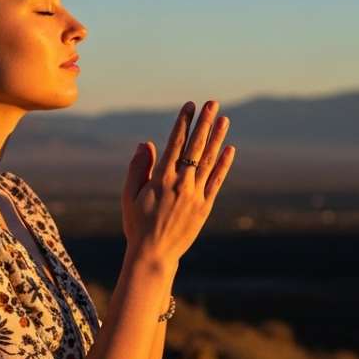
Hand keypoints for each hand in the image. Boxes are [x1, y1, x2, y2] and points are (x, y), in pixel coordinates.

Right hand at [121, 100, 235, 262]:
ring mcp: (195, 195)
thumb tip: (145, 143)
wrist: (154, 254)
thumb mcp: (129, 196)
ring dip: (217, 138)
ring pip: (208, 161)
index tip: (190, 106)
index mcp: (161, 178)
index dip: (183, 123)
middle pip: (195, 147)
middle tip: (212, 104)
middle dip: (204, 123)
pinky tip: (229, 149)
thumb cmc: (137, 225)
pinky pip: (216, 181)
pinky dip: (223, 165)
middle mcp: (181, 183)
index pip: (175, 143)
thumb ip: (138, 168)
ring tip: (224, 119)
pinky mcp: (204, 207)